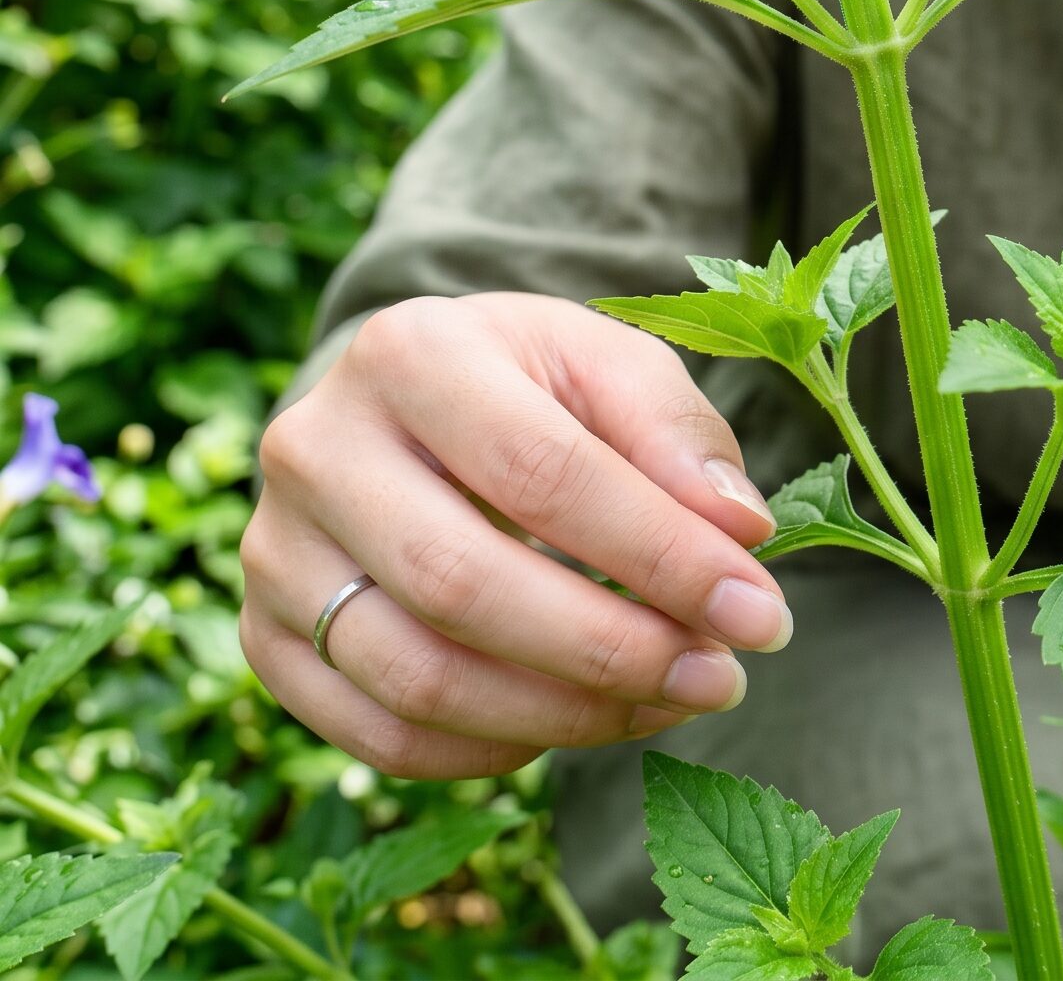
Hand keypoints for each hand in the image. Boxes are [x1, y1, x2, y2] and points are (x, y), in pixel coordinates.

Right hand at [242, 292, 789, 779]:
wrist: (409, 397)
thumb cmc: (531, 380)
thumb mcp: (610, 364)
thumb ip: (680, 438)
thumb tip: (740, 533)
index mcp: (411, 351)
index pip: (544, 474)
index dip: (660, 555)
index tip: (759, 611)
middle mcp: (316, 446)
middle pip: (467, 584)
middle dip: (614, 649)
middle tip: (723, 677)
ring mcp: (275, 548)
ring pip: (418, 677)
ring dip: (565, 713)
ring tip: (670, 702)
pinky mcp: (264, 636)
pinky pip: (378, 735)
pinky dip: (491, 749)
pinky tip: (579, 722)